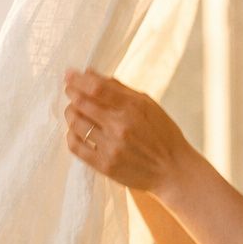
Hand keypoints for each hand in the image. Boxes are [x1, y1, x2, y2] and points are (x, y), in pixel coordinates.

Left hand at [62, 68, 195, 195]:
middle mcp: (121, 126)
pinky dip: (71, 135)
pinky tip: (76, 131)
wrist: (173, 171)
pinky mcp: (105, 165)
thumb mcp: (148, 105)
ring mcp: (111, 147)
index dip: (78, 79)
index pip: (96, 88)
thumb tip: (90, 72)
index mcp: (134, 107)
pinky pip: (75, 146)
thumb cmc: (162, 135)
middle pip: (82, 103)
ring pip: (76, 123)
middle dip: (71, 93)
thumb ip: (119, 89)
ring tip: (73, 111)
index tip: (69, 75)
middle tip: (70, 91)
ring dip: (70, 113)